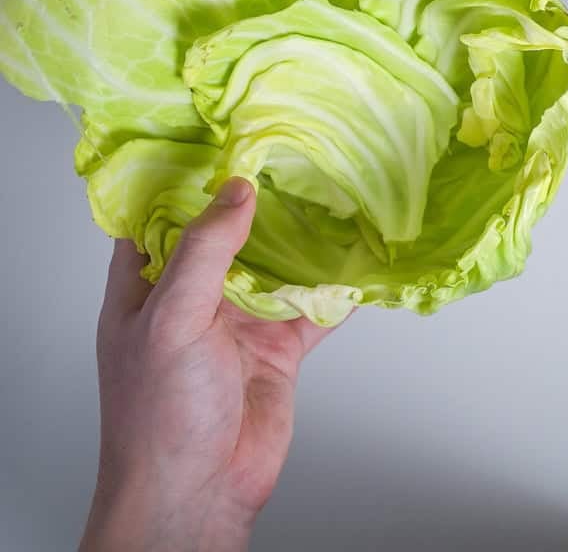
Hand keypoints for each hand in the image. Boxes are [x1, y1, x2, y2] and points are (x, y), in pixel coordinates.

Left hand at [81, 178, 341, 551]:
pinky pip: (312, 309)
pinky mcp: (278, 350)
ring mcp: (237, 324)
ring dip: (302, 241)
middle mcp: (192, 298)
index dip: (184, 179)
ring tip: (333, 193)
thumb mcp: (171, 319)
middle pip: (227, 236)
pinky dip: (337, 290)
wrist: (198, 490)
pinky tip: (360, 263)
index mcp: (146, 286)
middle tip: (291, 154)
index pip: (158, 218)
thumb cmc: (159, 414)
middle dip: (255, 201)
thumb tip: (237, 191)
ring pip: (275, 268)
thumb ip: (205, 252)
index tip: (220, 138)